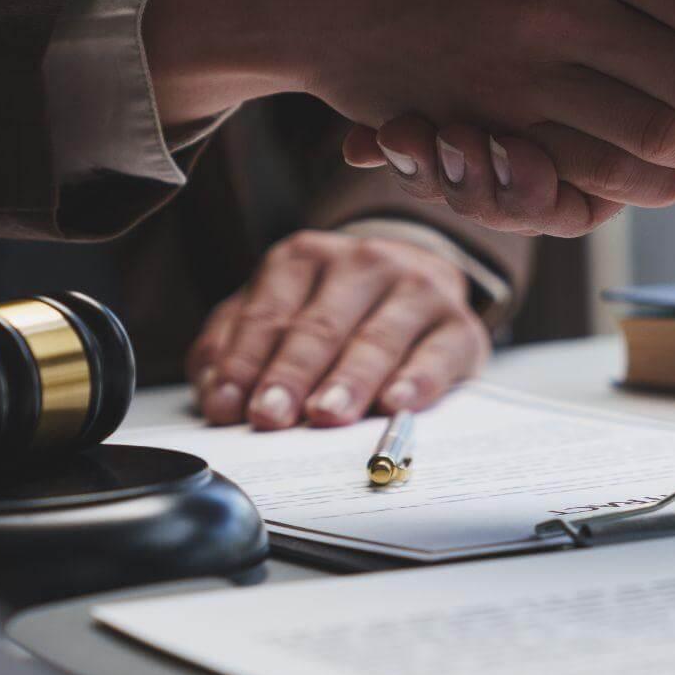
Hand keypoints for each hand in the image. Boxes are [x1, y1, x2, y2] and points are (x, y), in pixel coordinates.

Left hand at [187, 229, 489, 429]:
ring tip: (325, 415)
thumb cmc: (335, 310)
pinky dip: (417, 380)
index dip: (245, 363)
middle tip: (271, 416)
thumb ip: (235, 347)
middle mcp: (362, 263)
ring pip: (377, 339)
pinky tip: (396, 403)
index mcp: (304, 258)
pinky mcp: (459, 324)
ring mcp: (416, 289)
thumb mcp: (277, 314)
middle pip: (320, 327)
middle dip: (292, 376)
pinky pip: (437, 354)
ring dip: (348, 381)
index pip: (268, 316)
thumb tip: (215, 391)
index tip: (229, 406)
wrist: (417, 283)